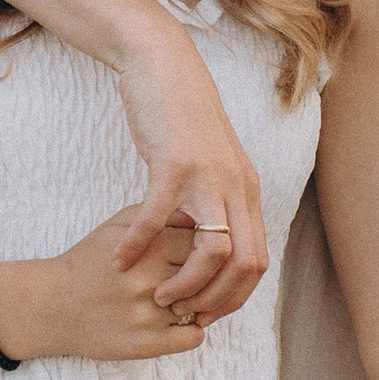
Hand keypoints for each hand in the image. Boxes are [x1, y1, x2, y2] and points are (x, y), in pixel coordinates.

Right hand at [0, 208, 206, 364]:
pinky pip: (194, 337)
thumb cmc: (89, 261)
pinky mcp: (146, 344)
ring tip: (179, 300)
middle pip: (208, 276)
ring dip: (197, 304)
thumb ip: (158, 216)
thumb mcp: (118, 226)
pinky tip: (173, 323)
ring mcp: (149, 315)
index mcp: (148, 248)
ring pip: (204, 307)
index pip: (205, 242)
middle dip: (205, 276)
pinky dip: (190, 330)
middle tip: (192, 278)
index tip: (193, 252)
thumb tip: (198, 216)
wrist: (52, 305)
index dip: (202, 247)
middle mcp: (150, 281)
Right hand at [112, 28, 267, 321]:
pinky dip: (140, 244)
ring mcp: (208, 175)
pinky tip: (120, 260)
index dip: (235, 296)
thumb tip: (210, 239)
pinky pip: (158, 217)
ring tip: (158, 297)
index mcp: (246, 190)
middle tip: (183, 313)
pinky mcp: (174, 163)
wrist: (164, 66)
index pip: (258, 261)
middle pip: (245, 263)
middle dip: (216, 300)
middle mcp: (237, 186)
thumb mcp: (211, 162)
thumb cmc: (181, 117)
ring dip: (187, 283)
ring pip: (214, 250)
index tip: (205, 312)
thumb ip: (216, 198)